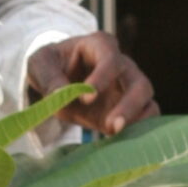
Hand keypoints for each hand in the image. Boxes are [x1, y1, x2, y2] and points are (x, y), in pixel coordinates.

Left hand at [27, 32, 158, 136]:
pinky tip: (119, 141)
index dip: (102, 77)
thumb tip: (59, 95)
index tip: (86, 98)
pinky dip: (137, 130)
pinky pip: (145, 118)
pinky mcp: (129, 110)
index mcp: (100, 45)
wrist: (57, 80)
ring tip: (116, 134)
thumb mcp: (40, 64)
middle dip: (129, 105)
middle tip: (112, 126)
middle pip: (140, 83)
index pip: (111, 59)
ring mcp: (129, 88)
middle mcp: (122, 65)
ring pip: (148, 103)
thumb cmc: (51, 65)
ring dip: (137, 120)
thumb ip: (49, 78)